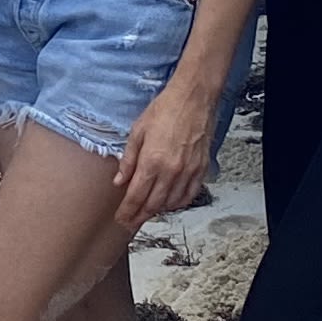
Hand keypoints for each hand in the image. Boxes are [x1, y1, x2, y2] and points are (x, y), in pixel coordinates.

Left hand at [113, 69, 215, 232]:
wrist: (194, 98)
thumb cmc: (165, 109)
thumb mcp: (138, 131)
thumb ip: (128, 159)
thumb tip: (120, 180)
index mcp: (152, 161)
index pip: (136, 196)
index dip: (127, 211)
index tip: (121, 218)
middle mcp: (171, 171)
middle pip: (153, 204)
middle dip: (139, 216)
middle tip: (131, 222)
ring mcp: (188, 171)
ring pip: (171, 203)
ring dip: (158, 211)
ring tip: (147, 213)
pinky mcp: (201, 169)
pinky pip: (189, 195)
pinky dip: (178, 203)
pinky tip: (170, 203)